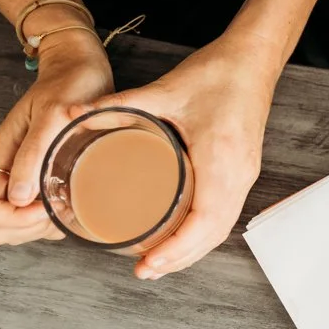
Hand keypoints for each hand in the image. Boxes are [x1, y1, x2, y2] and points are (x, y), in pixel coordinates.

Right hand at [0, 30, 114, 245]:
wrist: (79, 67)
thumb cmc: (68, 85)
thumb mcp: (53, 116)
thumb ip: (33, 154)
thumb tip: (19, 198)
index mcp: (1, 156)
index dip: (12, 219)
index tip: (44, 207)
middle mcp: (7, 171)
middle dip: (25, 228)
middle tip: (57, 209)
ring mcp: (23, 177)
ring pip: (15, 229)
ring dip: (39, 229)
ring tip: (67, 205)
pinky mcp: (41, 179)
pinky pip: (36, 219)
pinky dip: (52, 222)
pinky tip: (72, 204)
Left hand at [72, 34, 279, 279]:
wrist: (254, 57)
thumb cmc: (218, 72)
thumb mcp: (165, 90)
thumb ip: (120, 105)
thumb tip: (75, 116)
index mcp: (221, 158)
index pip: (204, 221)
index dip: (176, 248)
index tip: (148, 263)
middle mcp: (238, 173)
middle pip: (214, 234)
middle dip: (180, 258)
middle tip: (144, 271)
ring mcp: (245, 173)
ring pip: (222, 227)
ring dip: (192, 249)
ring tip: (159, 262)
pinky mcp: (244, 169)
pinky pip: (226, 213)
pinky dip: (204, 232)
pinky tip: (183, 235)